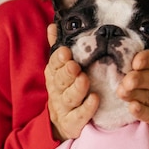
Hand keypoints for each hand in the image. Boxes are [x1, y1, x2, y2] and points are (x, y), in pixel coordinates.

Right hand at [45, 24, 98, 140]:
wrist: (62, 122)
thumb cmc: (66, 88)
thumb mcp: (60, 68)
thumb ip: (57, 47)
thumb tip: (53, 25)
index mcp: (54, 75)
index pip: (53, 65)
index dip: (58, 59)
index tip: (65, 51)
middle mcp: (57, 90)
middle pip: (60, 81)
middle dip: (67, 73)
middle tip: (74, 65)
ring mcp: (64, 107)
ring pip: (69, 98)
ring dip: (77, 88)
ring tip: (84, 80)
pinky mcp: (72, 123)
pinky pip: (79, 116)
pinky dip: (87, 108)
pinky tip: (95, 99)